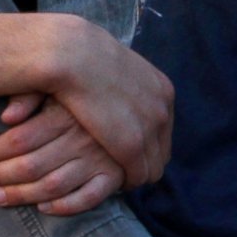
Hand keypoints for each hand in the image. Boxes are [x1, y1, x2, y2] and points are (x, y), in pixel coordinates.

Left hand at [0, 94, 132, 214]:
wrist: (136, 90)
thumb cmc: (88, 85)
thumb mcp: (60, 80)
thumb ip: (31, 93)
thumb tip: (7, 116)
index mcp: (69, 112)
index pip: (22, 139)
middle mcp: (83, 136)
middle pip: (31, 165)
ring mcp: (101, 157)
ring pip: (52, 185)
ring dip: (21, 194)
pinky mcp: (116, 173)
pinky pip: (89, 197)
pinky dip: (65, 206)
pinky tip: (44, 207)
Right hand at [39, 18, 174, 191]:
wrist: (73, 54)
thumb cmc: (83, 59)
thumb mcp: (117, 71)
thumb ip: (125, 88)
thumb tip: (120, 101)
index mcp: (162, 89)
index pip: (163, 130)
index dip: (146, 144)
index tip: (125, 151)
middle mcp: (163, 107)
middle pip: (162, 151)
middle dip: (143, 162)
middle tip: (120, 169)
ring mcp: (152, 126)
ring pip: (153, 168)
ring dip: (134, 175)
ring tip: (113, 177)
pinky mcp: (133, 144)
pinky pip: (138, 175)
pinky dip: (126, 181)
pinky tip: (109, 180)